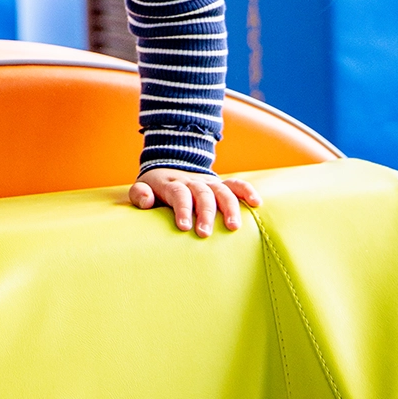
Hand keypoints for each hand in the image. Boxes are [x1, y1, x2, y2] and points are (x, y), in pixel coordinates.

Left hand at [129, 168, 261, 235]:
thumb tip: (147, 201)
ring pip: (221, 191)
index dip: (182, 208)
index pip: (178, 193)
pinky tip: (257, 203)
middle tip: (205, 234)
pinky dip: (247, 191)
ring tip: (234, 227)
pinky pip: (236, 184)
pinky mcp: (219, 185)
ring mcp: (207, 182)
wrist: (170, 165)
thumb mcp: (142, 187)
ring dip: (229, 207)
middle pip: (201, 194)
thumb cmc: (155, 187)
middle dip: (205, 213)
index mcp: (171, 183)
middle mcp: (192, 181)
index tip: (184, 227)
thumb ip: (140, 194)